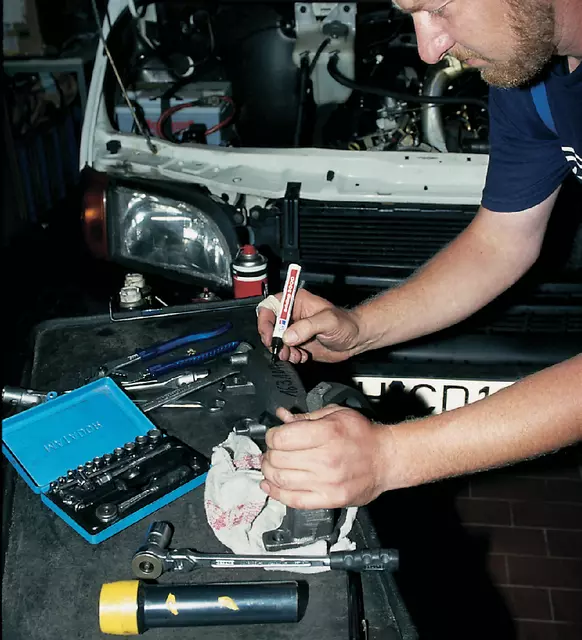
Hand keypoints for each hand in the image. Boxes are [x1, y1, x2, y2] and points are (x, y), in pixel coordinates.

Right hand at [257, 289, 360, 363]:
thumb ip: (307, 326)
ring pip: (275, 341)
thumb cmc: (346, 323)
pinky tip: (302, 356)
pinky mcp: (297, 343)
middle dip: (273, 341)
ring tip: (296, 355)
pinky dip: (290, 357)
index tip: (269, 335)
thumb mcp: (328, 321)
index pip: (270, 306)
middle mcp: (291, 315)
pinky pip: (285, 351)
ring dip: (283, 351)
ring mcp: (293, 330)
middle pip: (269, 326)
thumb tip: (287, 336)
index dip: (265, 321)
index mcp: (295, 301)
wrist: (355, 339)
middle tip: (283, 350)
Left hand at [260, 405, 391, 508]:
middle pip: (278, 459)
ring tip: (270, 466)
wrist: (386, 459)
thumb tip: (282, 417)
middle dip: (268, 454)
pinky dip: (276, 493)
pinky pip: (294, 500)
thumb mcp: (336, 414)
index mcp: (327, 434)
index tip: (274, 436)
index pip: (282, 438)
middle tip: (270, 451)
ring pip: (282, 480)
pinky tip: (269, 485)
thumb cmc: (362, 435)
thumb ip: (306, 416)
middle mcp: (326, 459)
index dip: (272, 436)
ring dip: (269, 472)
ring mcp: (327, 483)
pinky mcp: (329, 500)